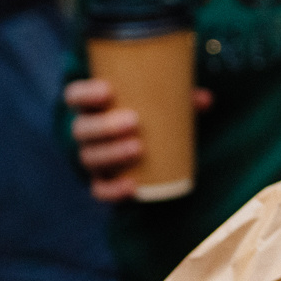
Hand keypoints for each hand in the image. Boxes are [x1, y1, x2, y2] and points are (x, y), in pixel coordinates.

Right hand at [64, 77, 212, 201]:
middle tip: (134, 121)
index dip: (85, 94)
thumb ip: (179, 98)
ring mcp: (91, 157)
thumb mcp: (158, 102)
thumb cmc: (144, 112)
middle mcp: (85, 132)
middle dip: (105, 126)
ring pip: (89, 157)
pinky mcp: (101, 181)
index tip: (108, 90)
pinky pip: (100, 190)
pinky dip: (113, 190)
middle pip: (82, 129)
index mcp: (90, 106)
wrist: (135, 144)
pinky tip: (132, 185)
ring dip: (111, 153)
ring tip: (138, 147)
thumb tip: (206, 99)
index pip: (75, 96)